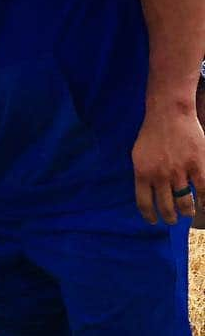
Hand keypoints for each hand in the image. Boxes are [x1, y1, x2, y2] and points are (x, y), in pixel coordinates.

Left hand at [132, 103, 204, 224]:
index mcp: (142, 173)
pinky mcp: (198, 165)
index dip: (150, 216)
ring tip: (187, 213)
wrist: (169, 115)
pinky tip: (203, 204)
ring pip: (185, 202)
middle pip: (165, 206)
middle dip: (169, 217)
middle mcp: (160, 175)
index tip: (154, 221)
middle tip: (172, 220)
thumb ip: (143, 174)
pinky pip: (203, 190)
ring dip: (186, 211)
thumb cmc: (152, 134)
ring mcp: (179, 171)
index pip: (144, 203)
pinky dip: (204, 201)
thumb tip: (147, 193)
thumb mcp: (138, 155)